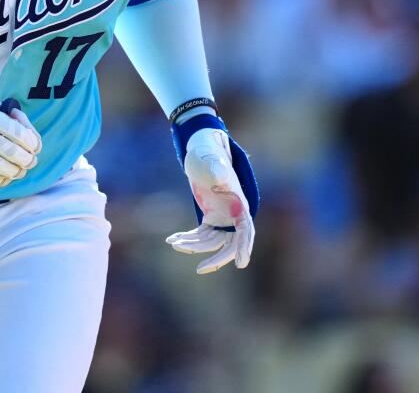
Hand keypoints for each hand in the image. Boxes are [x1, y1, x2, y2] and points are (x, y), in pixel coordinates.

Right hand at [0, 88, 41, 187]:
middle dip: (28, 160)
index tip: (34, 147)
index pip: (25, 136)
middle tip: (29, 161)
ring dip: (17, 172)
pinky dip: (1, 180)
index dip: (34, 144)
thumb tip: (26, 133)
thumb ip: (7, 118)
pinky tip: (4, 177)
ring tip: (18, 170)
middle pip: (19, 156)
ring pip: (7, 170)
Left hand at [166, 128, 254, 273]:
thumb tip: (219, 176)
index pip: (246, 230)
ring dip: (194, 246)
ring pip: (212, 242)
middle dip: (216, 258)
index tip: (241, 264)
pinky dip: (189, 239)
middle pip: (230, 243)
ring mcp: (222, 216)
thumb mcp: (209, 159)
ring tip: (174, 242)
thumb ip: (215, 166)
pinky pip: (202, 235)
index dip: (244, 247)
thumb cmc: (206, 152)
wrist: (199, 149)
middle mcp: (234, 213)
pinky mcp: (210, 217)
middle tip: (200, 269)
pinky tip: (172, 239)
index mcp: (239, 203)